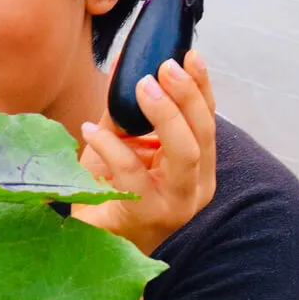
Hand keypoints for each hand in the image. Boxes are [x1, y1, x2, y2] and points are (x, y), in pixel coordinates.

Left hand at [72, 50, 216, 255]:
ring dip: (164, 116)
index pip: (208, 121)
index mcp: (198, 167)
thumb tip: (124, 64)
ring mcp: (176, 205)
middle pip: (204, 135)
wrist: (93, 244)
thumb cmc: (111, 191)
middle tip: (163, 67)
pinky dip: (112, 147)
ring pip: (185, 155)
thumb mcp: (122, 145)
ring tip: (141, 87)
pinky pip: (134, 175)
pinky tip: (90, 130)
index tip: (190, 54)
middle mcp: (195, 187)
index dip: (202, 87)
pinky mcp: (147, 216)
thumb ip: (125, 112)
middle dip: (187, 96)